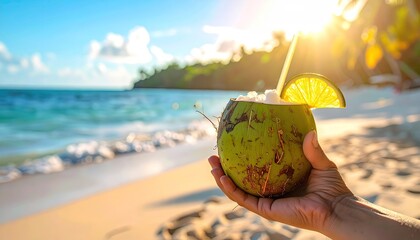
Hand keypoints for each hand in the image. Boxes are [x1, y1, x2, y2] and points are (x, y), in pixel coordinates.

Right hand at [209, 130, 352, 232]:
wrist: (337, 208)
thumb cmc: (332, 188)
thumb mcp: (320, 163)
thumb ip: (312, 149)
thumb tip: (309, 131)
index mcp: (279, 182)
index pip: (256, 171)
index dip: (242, 161)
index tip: (232, 147)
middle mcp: (270, 192)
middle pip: (242, 181)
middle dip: (225, 170)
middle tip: (213, 156)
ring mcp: (267, 202)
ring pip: (238, 191)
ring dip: (222, 179)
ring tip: (211, 165)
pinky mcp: (267, 210)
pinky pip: (244, 199)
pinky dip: (230, 189)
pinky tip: (221, 177)